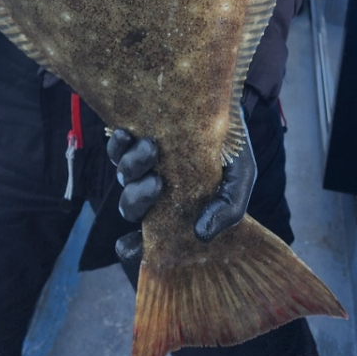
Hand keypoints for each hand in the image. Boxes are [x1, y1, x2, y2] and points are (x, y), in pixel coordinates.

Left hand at [107, 109, 256, 264]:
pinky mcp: (134, 141)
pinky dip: (118, 145)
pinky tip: (127, 135)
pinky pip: (116, 149)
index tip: (127, 246)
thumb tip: (201, 234)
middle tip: (157, 183)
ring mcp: (142, 166)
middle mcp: (154, 192)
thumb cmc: (232, 151)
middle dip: (138, 199)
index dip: (132, 247)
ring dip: (132, 166)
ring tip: (152, 148)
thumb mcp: (240, 179)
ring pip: (124, 177)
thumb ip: (228, 208)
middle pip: (130, 207)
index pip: (146, 239)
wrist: (227, 108)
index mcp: (175, 211)